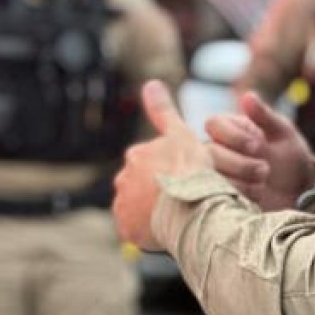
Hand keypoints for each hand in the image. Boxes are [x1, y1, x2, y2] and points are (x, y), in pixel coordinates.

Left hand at [112, 80, 212, 250]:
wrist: (191, 207)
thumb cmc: (190, 170)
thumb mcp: (180, 133)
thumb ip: (164, 110)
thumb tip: (151, 83)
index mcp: (136, 156)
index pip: (149, 163)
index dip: (168, 171)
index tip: (183, 179)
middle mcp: (123, 179)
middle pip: (141, 186)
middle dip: (157, 192)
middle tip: (181, 200)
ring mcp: (124, 205)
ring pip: (138, 208)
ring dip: (151, 212)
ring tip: (175, 217)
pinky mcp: (126, 229)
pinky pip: (136, 231)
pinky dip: (147, 231)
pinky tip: (166, 230)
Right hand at [205, 91, 314, 211]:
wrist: (299, 194)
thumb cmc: (289, 157)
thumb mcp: (282, 133)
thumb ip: (263, 116)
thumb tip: (247, 95)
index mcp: (230, 128)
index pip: (214, 124)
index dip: (233, 136)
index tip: (257, 146)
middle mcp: (218, 149)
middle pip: (210, 153)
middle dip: (240, 164)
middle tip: (266, 170)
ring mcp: (217, 173)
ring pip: (211, 176)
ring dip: (240, 181)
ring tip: (264, 183)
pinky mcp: (221, 196)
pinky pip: (217, 196)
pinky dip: (239, 195)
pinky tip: (258, 195)